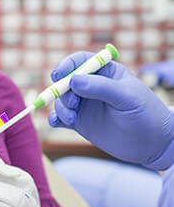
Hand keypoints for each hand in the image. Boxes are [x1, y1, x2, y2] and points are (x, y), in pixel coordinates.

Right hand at [48, 51, 173, 169]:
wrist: (152, 145)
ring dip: (61, 108)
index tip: (58, 75)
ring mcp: (84, 105)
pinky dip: (55, 119)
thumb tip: (73, 80)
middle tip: (73, 103)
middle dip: (62, 91)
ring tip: (72, 119)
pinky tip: (58, 123)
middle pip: (65, 81)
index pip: (80, 61)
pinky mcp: (80, 122)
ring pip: (61, 100)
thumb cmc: (146, 114)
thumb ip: (101, 87)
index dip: (67, 65)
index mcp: (105, 72)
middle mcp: (91, 87)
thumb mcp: (127, 97)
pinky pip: (60, 117)